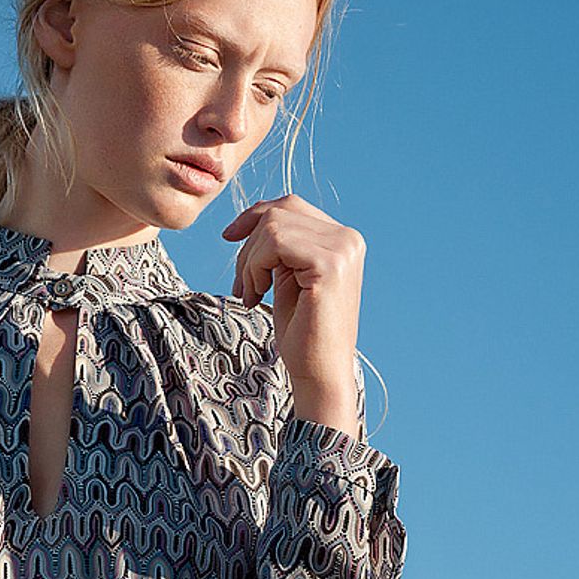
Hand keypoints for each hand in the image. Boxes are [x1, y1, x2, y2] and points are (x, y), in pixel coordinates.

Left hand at [222, 194, 366, 434]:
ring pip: (272, 226)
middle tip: (242, 285)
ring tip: (250, 294)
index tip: (229, 237)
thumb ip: (282, 244)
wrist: (319, 373)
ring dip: (249, 261)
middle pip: (279, 211)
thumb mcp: (288, 276)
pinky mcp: (329, 264)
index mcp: (343, 240)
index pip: (291, 205)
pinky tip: (258, 296)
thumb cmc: (302, 332)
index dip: (254, 216)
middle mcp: (349, 239)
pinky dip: (255, 267)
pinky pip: (275, 243)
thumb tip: (252, 216)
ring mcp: (342, 249)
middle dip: (248, 245)